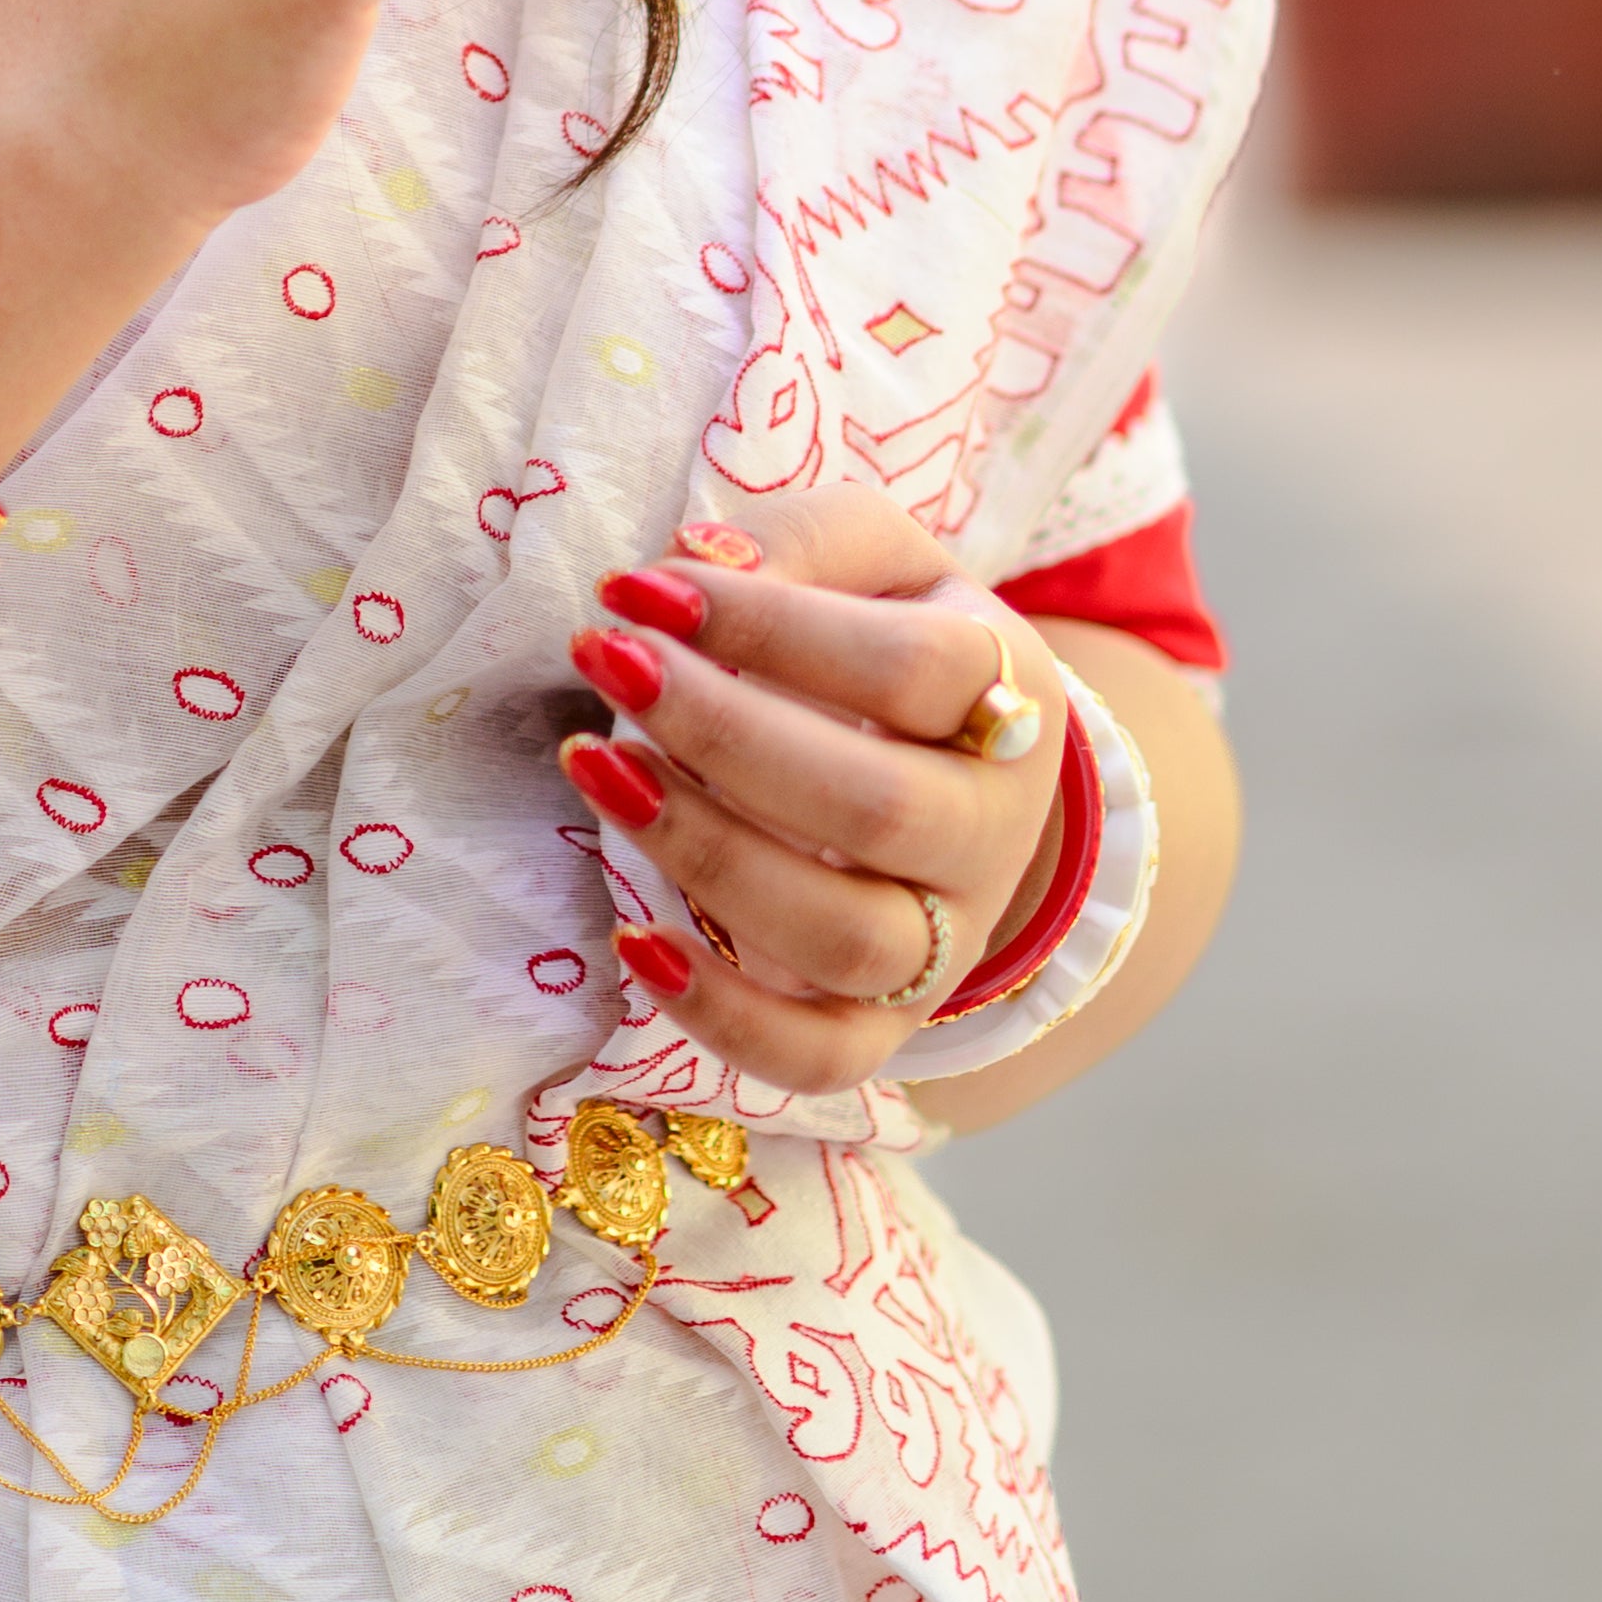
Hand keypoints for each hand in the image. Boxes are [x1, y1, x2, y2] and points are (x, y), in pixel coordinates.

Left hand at [553, 483, 1066, 1099]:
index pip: (910, 668)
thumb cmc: (891, 642)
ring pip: (848, 939)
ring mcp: (946, 942)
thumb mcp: (875, 560)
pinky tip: (633, 941)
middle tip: (604, 660)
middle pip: (879, 810)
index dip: (770, 627)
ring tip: (595, 767)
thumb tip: (693, 565)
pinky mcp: (885, 1025)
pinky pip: (819, 1057)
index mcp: (1006, 694)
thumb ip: (800, 543)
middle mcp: (991, 830)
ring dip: (707, 856)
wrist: (965, 778)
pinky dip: (724, 1018)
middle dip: (723, 736)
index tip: (638, 588)